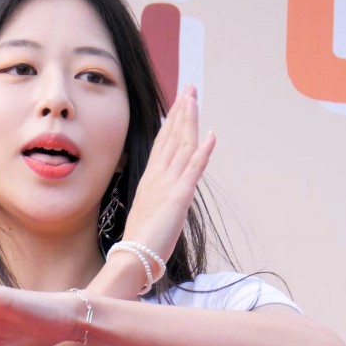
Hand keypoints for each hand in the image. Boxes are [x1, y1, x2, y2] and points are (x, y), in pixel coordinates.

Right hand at [119, 85, 214, 266]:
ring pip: (181, 146)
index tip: (179, 102)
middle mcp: (158, 177)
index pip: (162, 143)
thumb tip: (164, 196)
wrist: (134, 257)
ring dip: (189, 121)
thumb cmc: (141, 242)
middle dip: (181, 111)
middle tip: (189, 88)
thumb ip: (158, 198)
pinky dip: (203, 152)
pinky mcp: (179, 197)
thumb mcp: (149, 213)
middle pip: (171, 137)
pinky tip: (211, 136)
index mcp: (150, 180)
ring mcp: (168, 185)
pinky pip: (193, 170)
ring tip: (195, 99)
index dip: (172, 121)